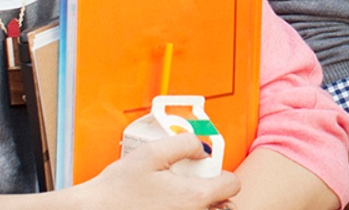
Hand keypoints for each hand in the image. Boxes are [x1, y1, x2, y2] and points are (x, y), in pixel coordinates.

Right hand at [78, 134, 240, 209]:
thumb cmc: (117, 189)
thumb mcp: (152, 154)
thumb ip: (184, 144)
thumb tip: (201, 149)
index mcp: (194, 197)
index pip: (232, 185)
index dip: (222, 173)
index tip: (209, 170)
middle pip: (224, 205)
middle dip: (214, 192)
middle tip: (194, 184)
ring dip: (202, 205)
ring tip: (180, 196)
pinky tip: (166, 205)